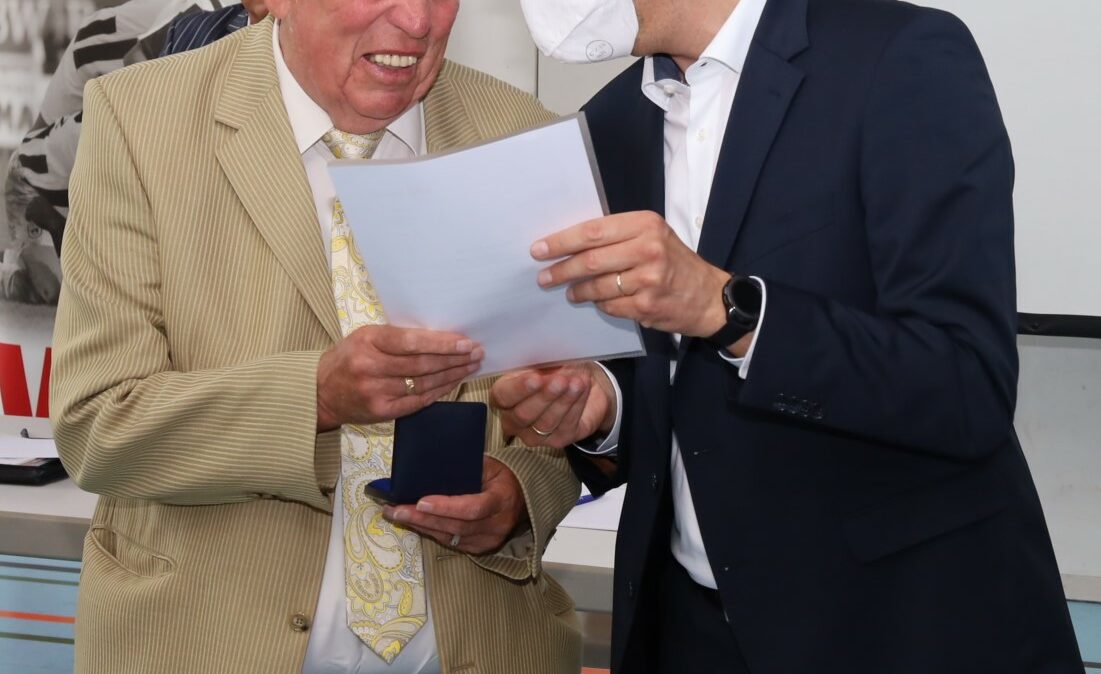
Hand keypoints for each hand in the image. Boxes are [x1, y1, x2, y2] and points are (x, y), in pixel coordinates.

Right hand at [316, 325, 482, 430]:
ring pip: (424, 383)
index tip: (465, 342)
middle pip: (422, 364)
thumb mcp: (366, 337)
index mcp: (368, 341)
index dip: (441, 343)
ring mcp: (377, 392)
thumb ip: (397, 337)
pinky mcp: (383, 411)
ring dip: (452, 375)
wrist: (321, 391)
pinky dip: (439, 391)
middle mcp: (371, 367)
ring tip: (471, 366)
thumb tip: (441, 336)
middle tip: (476, 353)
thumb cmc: (349, 358)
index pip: (411, 342)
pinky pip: (419, 401)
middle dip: (454, 359)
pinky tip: (454, 382)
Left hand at [382, 457, 526, 554]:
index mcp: (501, 501)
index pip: (472, 508)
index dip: (446, 507)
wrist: (523, 500)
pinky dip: (430, 532)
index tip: (421, 501)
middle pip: (455, 527)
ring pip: (449, 537)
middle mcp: (496, 526)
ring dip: (421, 526)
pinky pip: (450, 543)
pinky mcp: (479, 549)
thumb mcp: (491, 465)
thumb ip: (468, 467)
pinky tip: (413, 522)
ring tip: (396, 514)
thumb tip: (434, 465)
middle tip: (396, 509)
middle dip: (422, 518)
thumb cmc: (504, 478)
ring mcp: (488, 541)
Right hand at [490, 363, 614, 448]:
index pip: (503, 396)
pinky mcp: (558, 440)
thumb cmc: (554, 368)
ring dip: (563, 400)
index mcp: (503, 396)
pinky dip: (576, 405)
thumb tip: (543, 353)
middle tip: (560, 380)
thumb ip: (537, 358)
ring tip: (576, 382)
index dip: (519, 388)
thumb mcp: (543, 358)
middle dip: (544, 396)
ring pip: (546, 422)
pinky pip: (566, 425)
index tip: (535, 377)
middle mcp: (514, 420)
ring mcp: (534, 434)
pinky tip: (582, 389)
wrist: (580, 381)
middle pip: (523, 414)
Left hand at [532, 211, 730, 337]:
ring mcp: (648, 279)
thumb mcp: (652, 237)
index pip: (593, 231)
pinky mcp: (647, 305)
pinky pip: (609, 305)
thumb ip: (618, 236)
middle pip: (590, 259)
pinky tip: (598, 300)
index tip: (539, 249)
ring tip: (569, 291)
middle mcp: (648, 249)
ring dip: (577, 290)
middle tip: (543, 277)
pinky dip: (599, 304)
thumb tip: (570, 243)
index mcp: (646, 224)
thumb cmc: (675, 263)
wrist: (709, 296)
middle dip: (561, 269)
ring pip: (597, 286)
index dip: (561, 241)